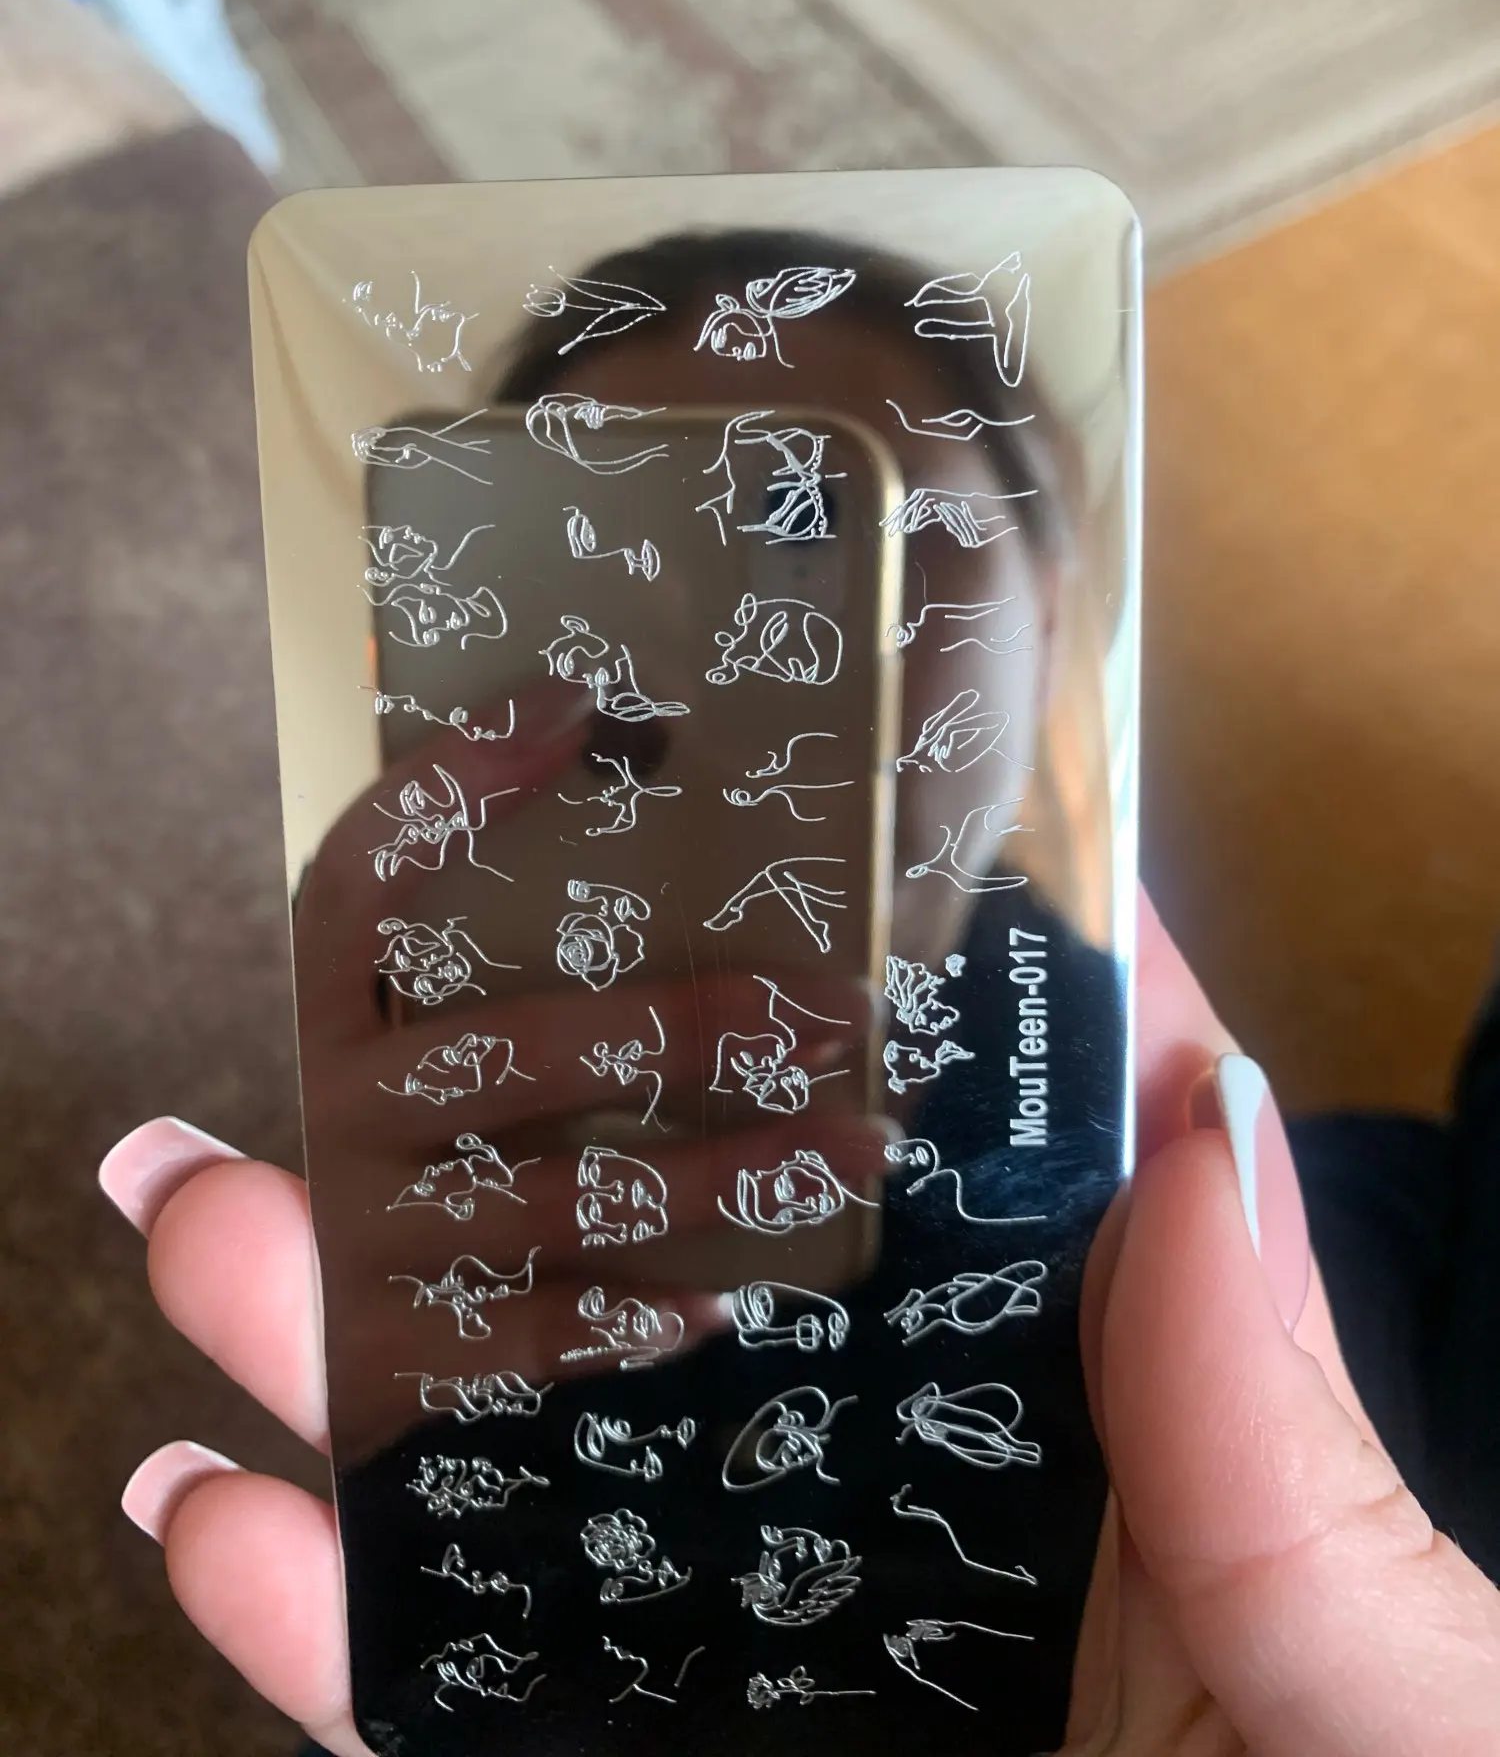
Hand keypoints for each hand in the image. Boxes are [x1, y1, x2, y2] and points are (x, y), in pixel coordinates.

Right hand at [97, 895, 1499, 1753]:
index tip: (763, 828)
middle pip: (681, 1297)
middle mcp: (898, 1525)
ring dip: (352, 1344)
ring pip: (523, 1478)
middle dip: (521, 1145)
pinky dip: (312, 1627)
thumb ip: (1279, 1451)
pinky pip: (438, 1719)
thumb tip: (1203, 1125)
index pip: (972, 1178)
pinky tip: (203, 1514)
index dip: (881, 997)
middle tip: (383, 993)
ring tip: (215, 1207)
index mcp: (1095, 1443)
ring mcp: (752, 1676)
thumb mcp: (1367, 1678)